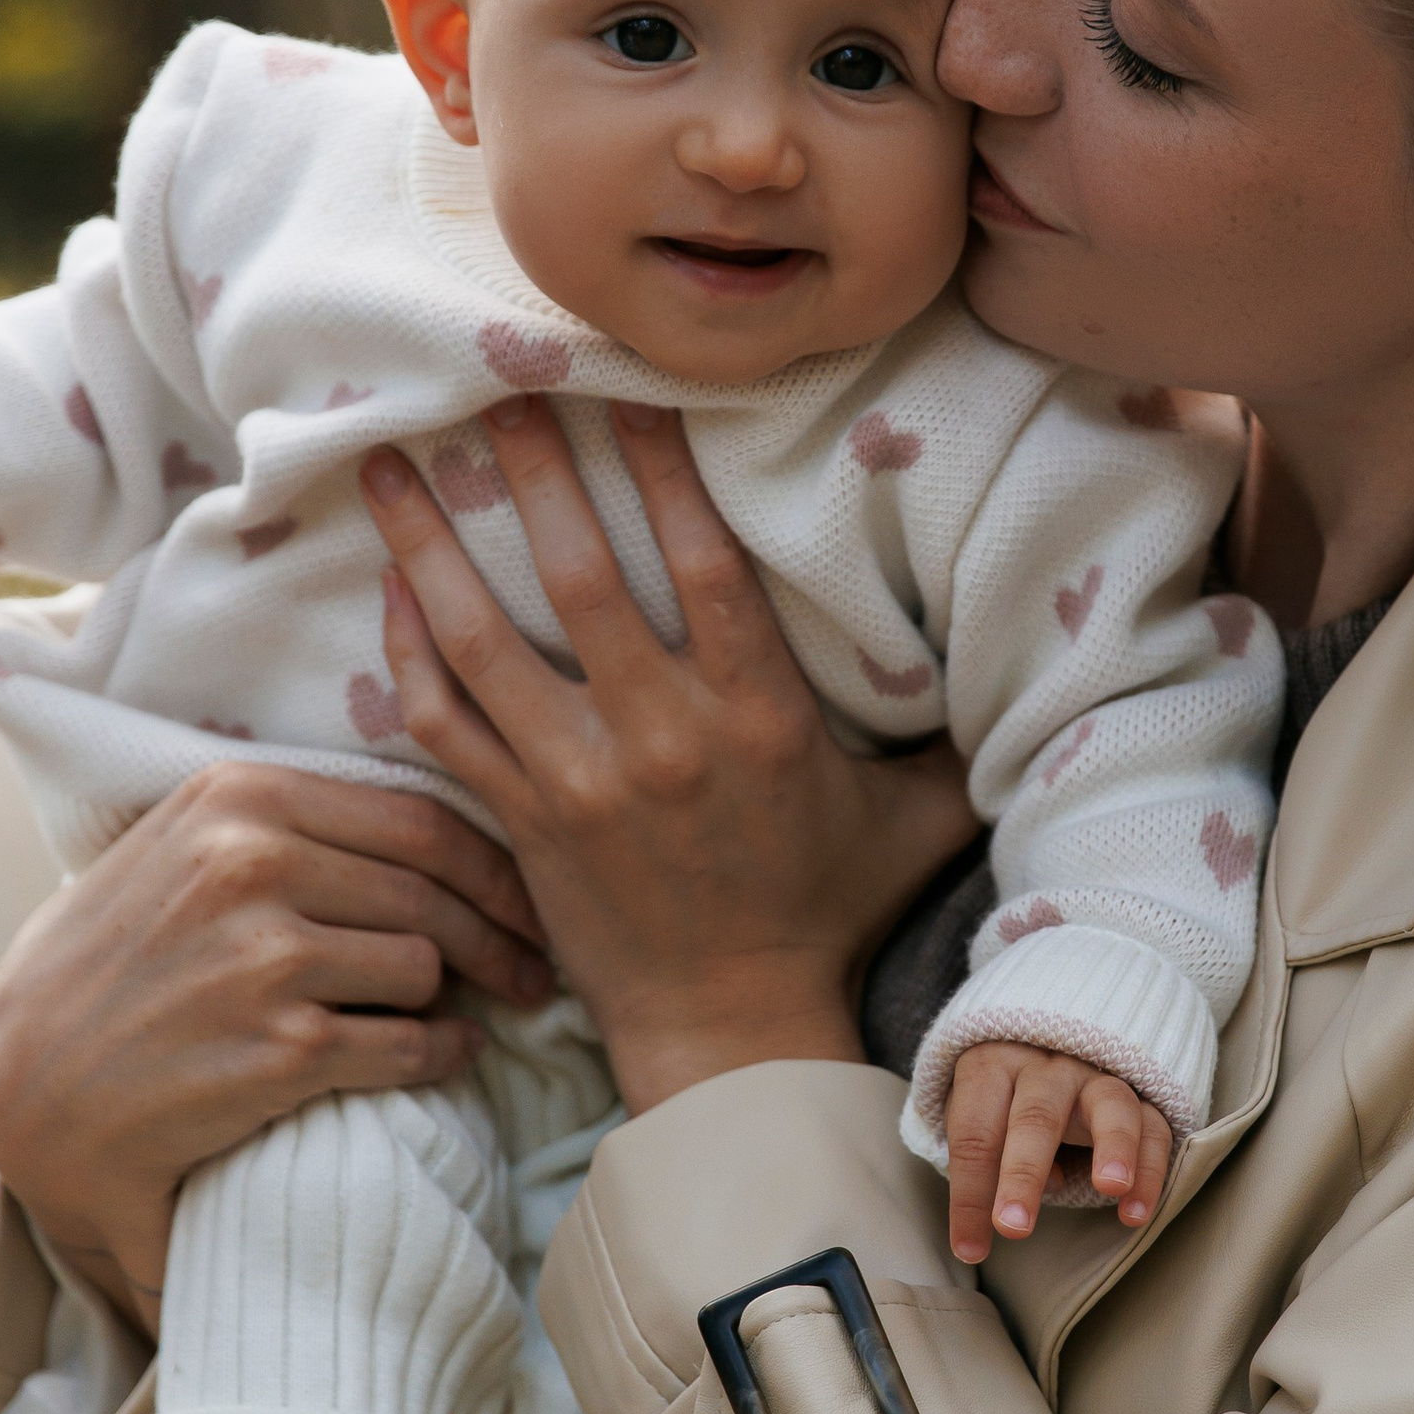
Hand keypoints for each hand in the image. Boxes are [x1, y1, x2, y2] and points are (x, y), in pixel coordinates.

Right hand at [0, 761, 551, 1327]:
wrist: (30, 1084)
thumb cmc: (115, 962)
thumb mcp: (182, 849)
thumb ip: (286, 818)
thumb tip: (426, 814)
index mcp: (239, 796)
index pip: (416, 818)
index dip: (491, 863)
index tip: (524, 896)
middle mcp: (251, 862)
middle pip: (432, 892)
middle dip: (500, 934)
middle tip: (533, 968)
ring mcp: (266, 957)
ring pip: (425, 966)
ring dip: (453, 998)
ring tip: (460, 1012)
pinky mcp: (282, 1048)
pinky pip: (410, 1044)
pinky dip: (440, 1056)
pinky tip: (444, 1056)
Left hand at [359, 395, 978, 1111]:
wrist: (729, 1027)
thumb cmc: (825, 911)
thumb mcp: (915, 821)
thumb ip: (950, 734)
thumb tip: (1025, 649)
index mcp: (758, 719)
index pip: (704, 565)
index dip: (662, 468)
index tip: (626, 386)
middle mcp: (660, 740)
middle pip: (578, 579)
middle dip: (532, 473)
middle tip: (491, 386)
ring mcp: (576, 781)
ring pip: (483, 642)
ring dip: (431, 546)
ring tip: (389, 464)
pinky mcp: (519, 822)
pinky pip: (445, 722)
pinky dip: (408, 654)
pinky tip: (389, 588)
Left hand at [942, 1044, 1174, 1265]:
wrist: (1047, 1051)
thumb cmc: (1003, 1101)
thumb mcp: (978, 1118)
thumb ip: (991, 1156)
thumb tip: (1032, 1193)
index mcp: (993, 1068)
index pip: (974, 1133)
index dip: (969, 1194)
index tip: (969, 1248)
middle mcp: (1046, 1066)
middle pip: (1035, 1117)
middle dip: (1023, 1176)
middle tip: (1013, 1227)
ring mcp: (1098, 1077)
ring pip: (1110, 1105)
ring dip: (1113, 1147)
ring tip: (1110, 1188)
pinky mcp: (1140, 1096)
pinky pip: (1153, 1128)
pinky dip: (1151, 1169)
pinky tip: (1135, 1212)